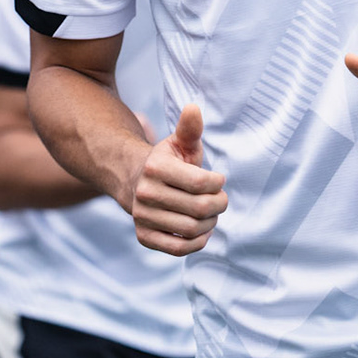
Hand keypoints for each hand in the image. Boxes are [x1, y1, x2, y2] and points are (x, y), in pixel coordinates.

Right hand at [130, 104, 226, 255]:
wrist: (136, 181)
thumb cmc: (168, 161)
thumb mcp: (179, 143)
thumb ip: (190, 128)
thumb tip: (194, 108)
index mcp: (155, 167)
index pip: (200, 183)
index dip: (218, 184)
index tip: (219, 180)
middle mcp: (145, 193)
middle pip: (199, 208)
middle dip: (218, 205)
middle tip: (221, 200)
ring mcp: (142, 217)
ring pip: (191, 229)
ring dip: (210, 223)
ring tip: (211, 214)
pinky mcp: (143, 237)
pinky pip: (178, 249)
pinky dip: (197, 243)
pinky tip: (202, 231)